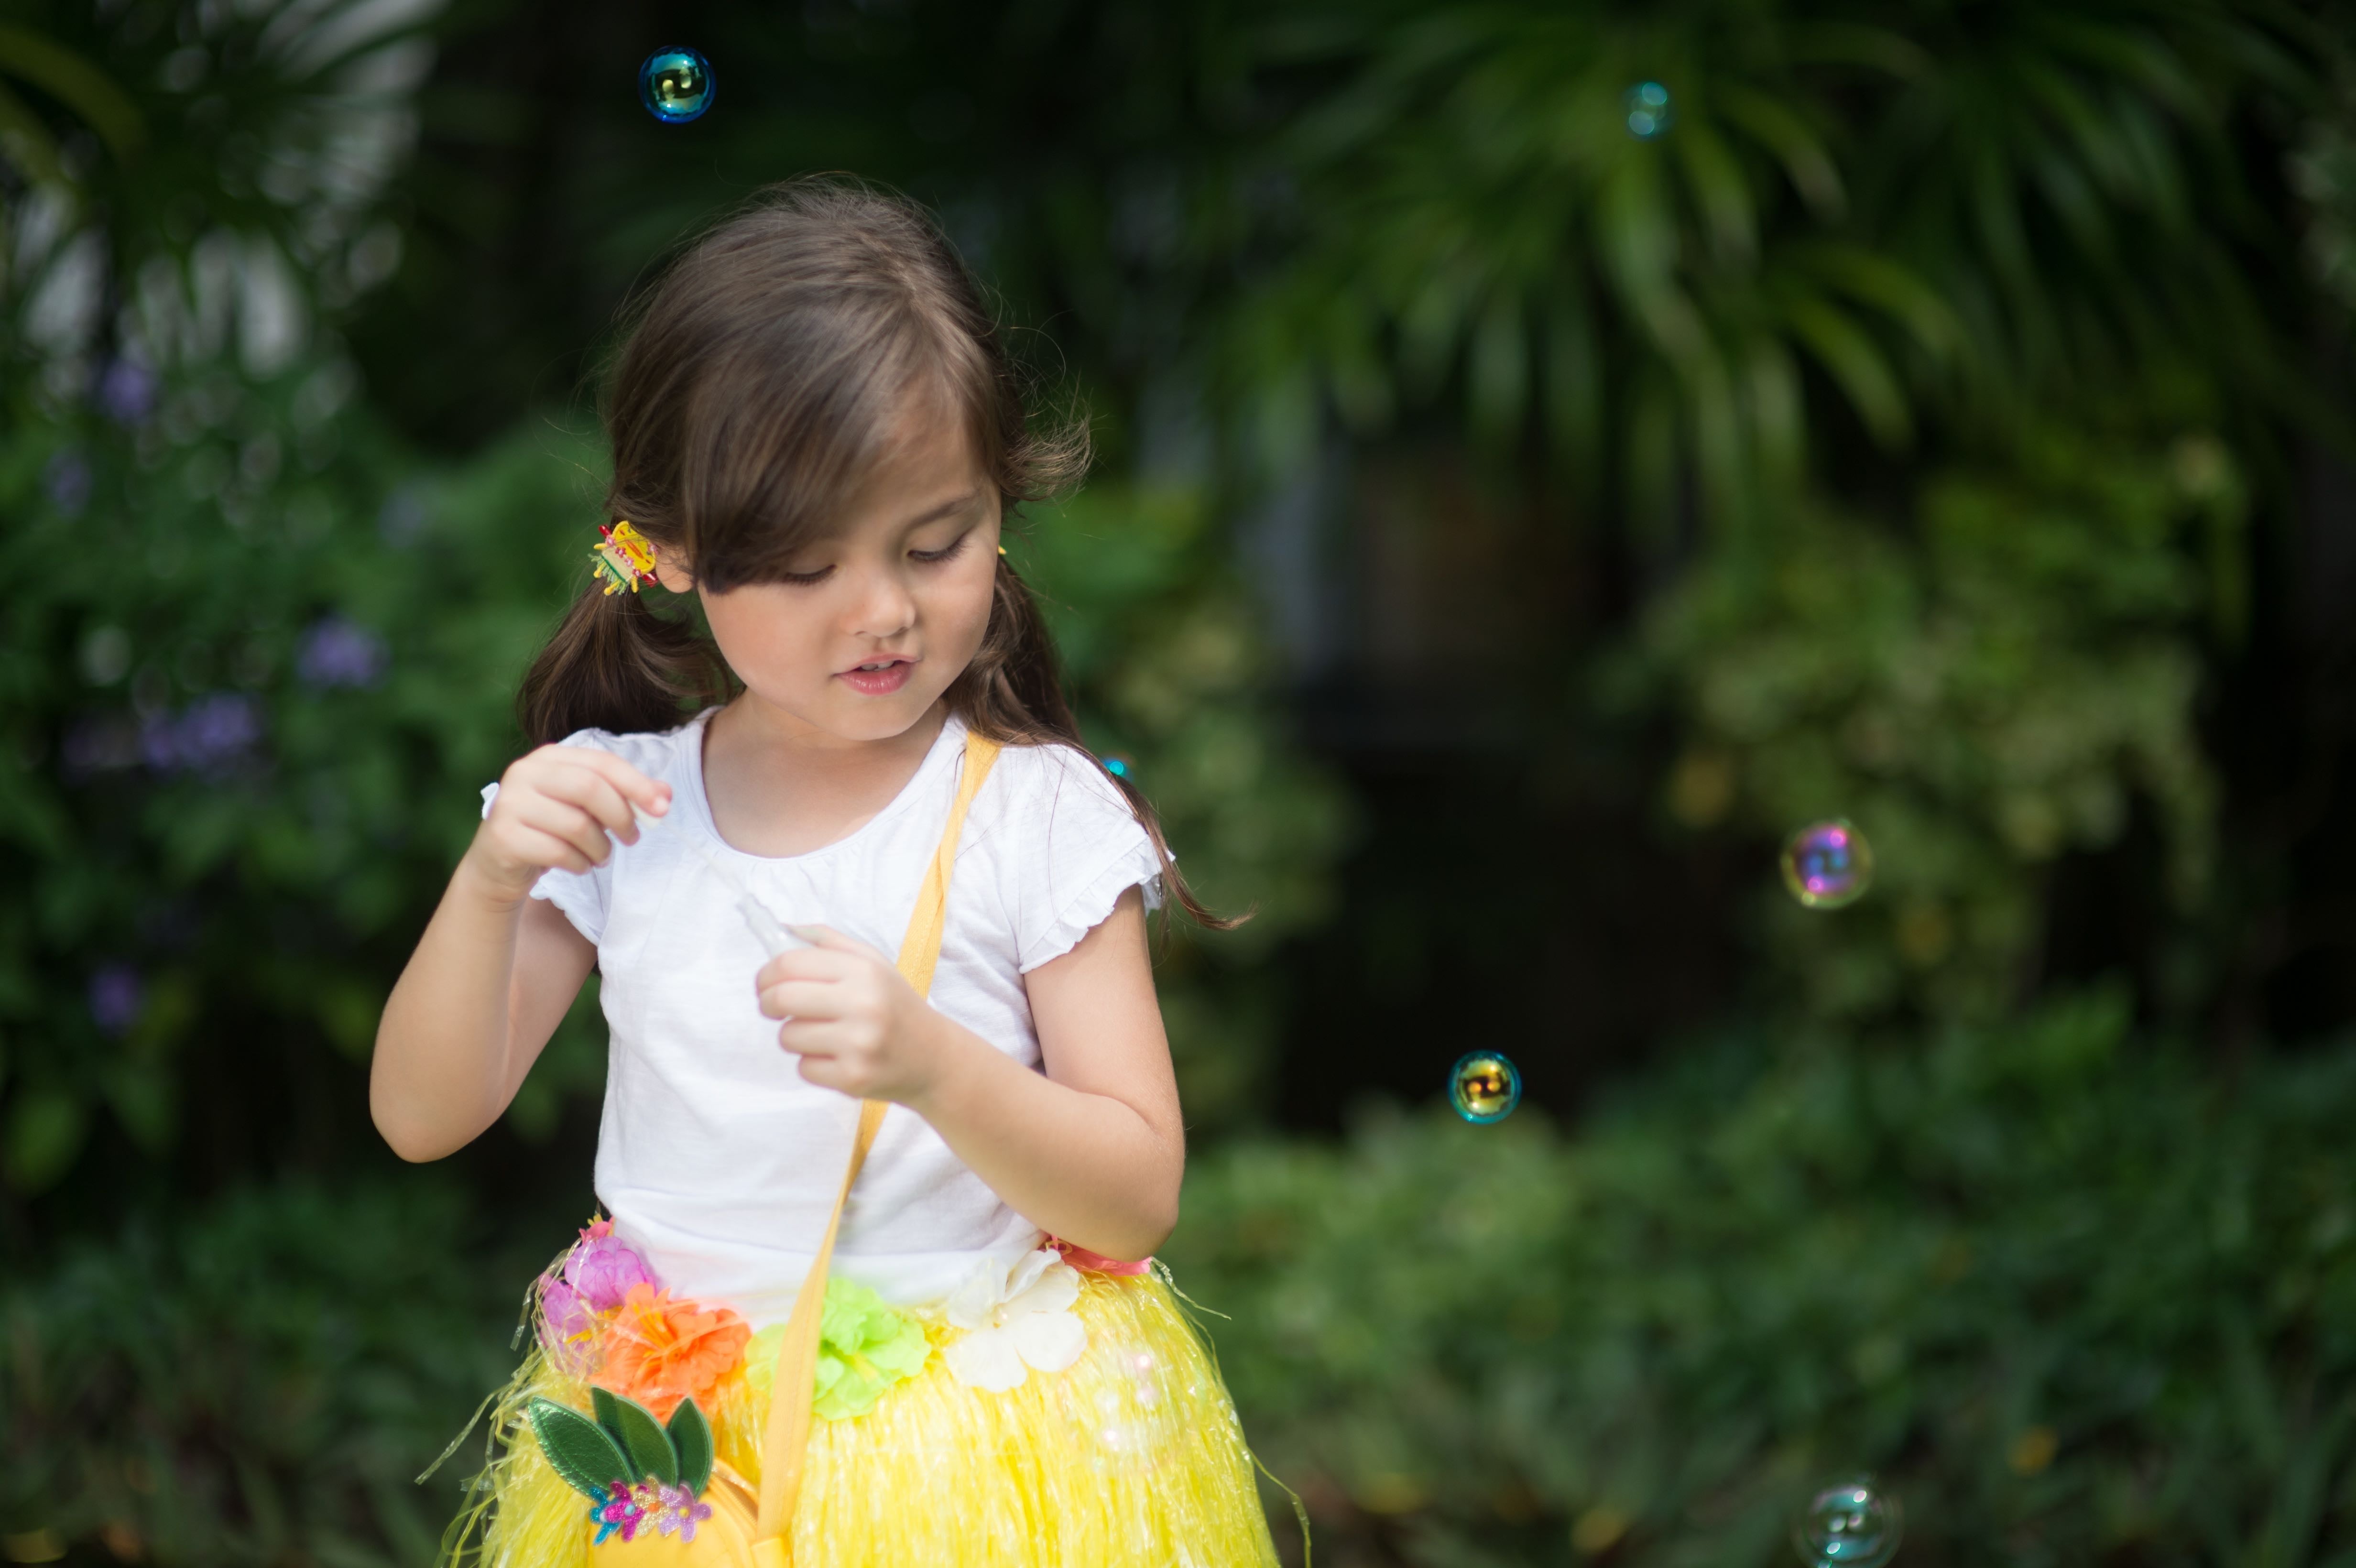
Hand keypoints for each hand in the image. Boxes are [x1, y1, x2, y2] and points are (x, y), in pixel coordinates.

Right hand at [464, 744, 670, 903]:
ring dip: (601, 848)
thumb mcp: (587, 808)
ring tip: (600, 856)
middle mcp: (524, 772)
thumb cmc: (551, 830)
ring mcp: (510, 803)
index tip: (662, 808)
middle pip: (589, 788)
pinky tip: (579, 866)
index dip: (637, 784)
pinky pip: (558, 852)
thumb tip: (665, 794)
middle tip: (632, 838)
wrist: (499, 864)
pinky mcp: (503, 836)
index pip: (602, 762)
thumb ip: (624, 796)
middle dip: (621, 817)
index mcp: (549, 757)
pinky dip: (580, 864)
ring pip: (577, 825)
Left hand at [755, 927, 951, 1102]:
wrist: (934, 1057)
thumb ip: (828, 942)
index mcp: (864, 971)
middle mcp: (863, 1005)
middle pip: (782, 998)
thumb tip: (781, 929)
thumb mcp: (873, 963)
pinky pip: (803, 1068)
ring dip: (794, 1036)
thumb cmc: (895, 1006)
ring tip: (821, 1034)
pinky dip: (812, 1064)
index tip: (765, 982)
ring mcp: (858, 1044)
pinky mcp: (853, 1077)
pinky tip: (836, 1057)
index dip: (766, 973)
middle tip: (774, 1007)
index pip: (790, 963)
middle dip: (768, 1003)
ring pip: (788, 1037)